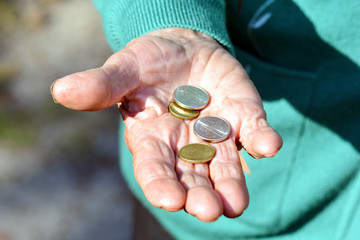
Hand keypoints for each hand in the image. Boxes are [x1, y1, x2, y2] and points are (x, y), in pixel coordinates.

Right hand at [51, 28, 281, 221]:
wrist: (184, 46)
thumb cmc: (148, 61)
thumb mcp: (124, 69)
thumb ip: (101, 85)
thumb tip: (60, 91)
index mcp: (153, 138)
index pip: (154, 169)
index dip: (161, 185)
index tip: (169, 199)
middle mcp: (185, 144)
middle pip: (192, 177)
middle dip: (199, 196)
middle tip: (209, 211)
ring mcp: (216, 133)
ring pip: (224, 166)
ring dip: (231, 184)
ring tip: (235, 204)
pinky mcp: (241, 116)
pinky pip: (253, 132)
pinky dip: (261, 139)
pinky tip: (267, 144)